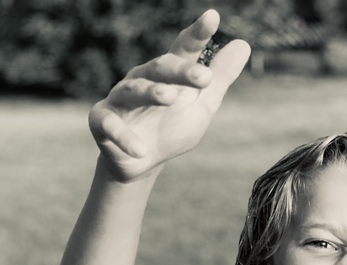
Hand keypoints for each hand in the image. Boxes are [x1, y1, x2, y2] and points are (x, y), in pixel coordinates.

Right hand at [89, 10, 250, 181]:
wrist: (141, 164)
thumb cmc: (170, 128)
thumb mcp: (201, 106)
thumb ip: (219, 78)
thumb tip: (244, 45)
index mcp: (167, 73)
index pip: (183, 49)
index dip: (197, 34)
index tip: (213, 18)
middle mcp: (142, 78)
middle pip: (161, 67)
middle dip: (181, 70)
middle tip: (203, 78)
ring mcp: (120, 99)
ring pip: (134, 88)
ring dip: (152, 92)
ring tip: (169, 97)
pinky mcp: (102, 122)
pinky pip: (110, 125)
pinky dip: (124, 137)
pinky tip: (140, 149)